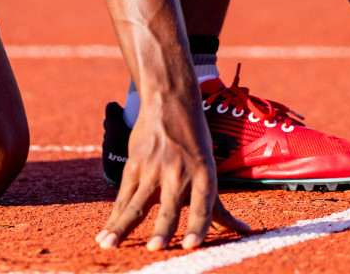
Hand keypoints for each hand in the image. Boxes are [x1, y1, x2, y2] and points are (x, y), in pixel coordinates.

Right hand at [96, 91, 251, 250]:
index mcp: (204, 175)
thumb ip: (218, 207)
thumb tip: (244, 232)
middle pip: (170, 207)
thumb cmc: (194, 142)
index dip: (198, 226)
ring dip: (121, 228)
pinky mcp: (134, 165)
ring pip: (137, 204)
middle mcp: (180, 173)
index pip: (203, 206)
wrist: (170, 102)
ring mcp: (154, 169)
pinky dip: (113, 218)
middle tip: (155, 248)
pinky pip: (123, 197)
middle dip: (162, 229)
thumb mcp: (208, 171)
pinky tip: (104, 236)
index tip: (193, 245)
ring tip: (109, 246)